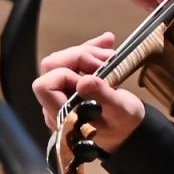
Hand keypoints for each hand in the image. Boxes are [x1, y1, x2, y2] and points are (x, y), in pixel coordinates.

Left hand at [34, 32, 143, 153]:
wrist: (129, 130)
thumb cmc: (123, 125)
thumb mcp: (120, 112)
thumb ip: (102, 96)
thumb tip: (84, 81)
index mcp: (62, 115)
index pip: (45, 86)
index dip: (66, 75)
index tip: (93, 78)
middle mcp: (56, 104)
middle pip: (52, 67)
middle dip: (79, 56)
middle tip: (105, 59)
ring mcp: (63, 93)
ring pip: (63, 60)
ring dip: (88, 51)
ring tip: (111, 54)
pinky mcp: (72, 83)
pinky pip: (75, 61)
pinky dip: (91, 50)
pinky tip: (107, 42)